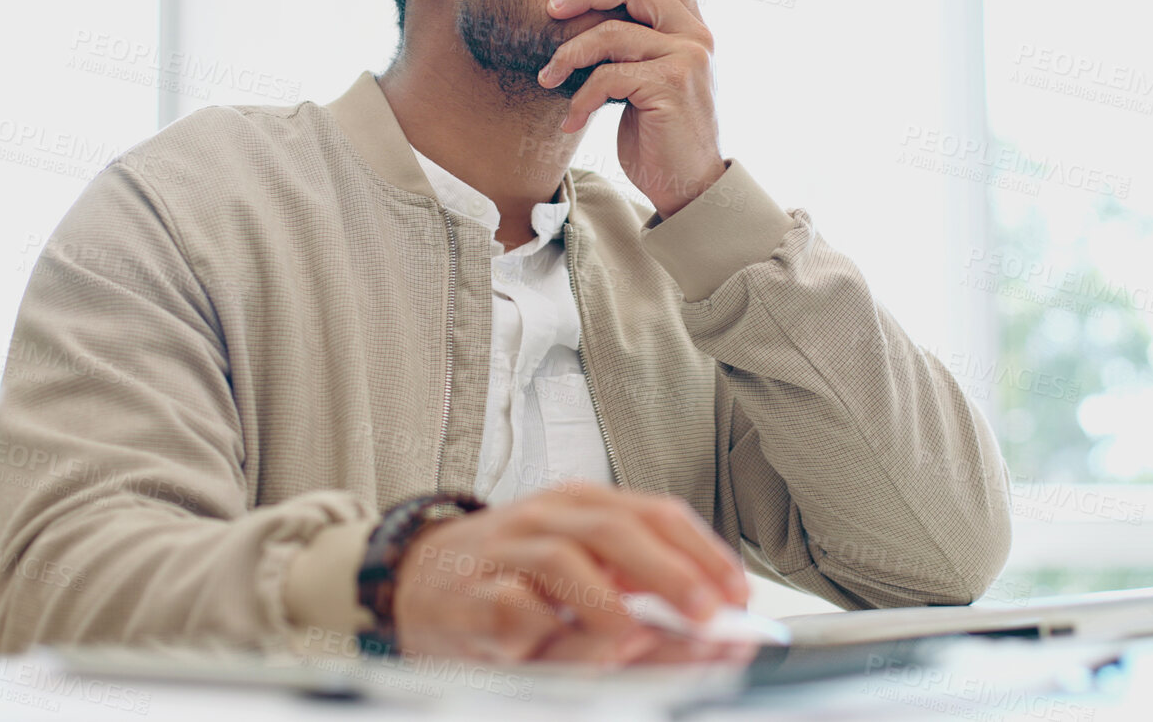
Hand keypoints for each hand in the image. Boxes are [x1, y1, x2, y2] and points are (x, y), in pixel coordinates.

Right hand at [390, 481, 753, 665]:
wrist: (413, 580)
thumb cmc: (509, 577)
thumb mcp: (578, 566)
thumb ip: (635, 585)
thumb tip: (705, 622)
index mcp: (582, 505)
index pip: (655, 513)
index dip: (704, 552)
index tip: (738, 593)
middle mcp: (547, 519)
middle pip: (615, 530)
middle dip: (669, 573)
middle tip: (706, 614)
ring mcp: (506, 554)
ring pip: (563, 562)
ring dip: (608, 604)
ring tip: (638, 636)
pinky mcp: (470, 598)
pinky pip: (512, 608)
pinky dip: (547, 630)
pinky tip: (570, 647)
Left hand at [537, 0, 727, 218]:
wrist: (689, 185)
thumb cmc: (662, 133)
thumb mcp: (652, 78)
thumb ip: (639, 43)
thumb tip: (593, 13)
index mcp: (694, 28)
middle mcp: (697, 36)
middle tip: (552, 7)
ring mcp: (687, 59)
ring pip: (612, 32)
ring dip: (568, 54)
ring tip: (547, 76)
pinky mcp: (671, 87)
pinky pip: (609, 76)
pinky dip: (581, 97)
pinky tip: (571, 119)